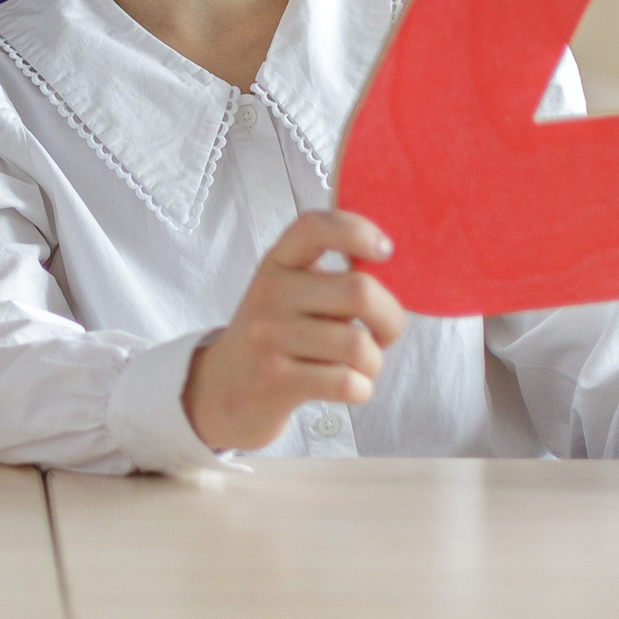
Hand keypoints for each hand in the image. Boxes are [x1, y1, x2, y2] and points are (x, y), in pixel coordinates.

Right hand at [182, 209, 405, 451]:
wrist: (223, 391)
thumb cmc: (276, 338)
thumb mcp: (290, 295)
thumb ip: (332, 281)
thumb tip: (396, 276)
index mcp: (278, 262)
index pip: (316, 226)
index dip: (358, 231)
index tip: (386, 251)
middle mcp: (270, 292)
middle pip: (359, 291)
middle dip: (391, 320)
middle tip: (384, 334)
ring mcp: (268, 336)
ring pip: (358, 344)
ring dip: (374, 363)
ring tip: (361, 367)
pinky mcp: (275, 380)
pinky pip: (345, 382)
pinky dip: (361, 389)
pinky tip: (349, 387)